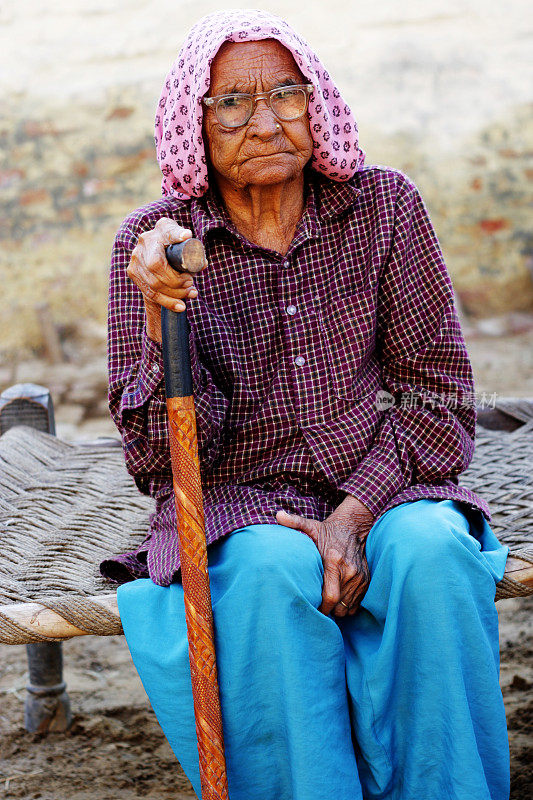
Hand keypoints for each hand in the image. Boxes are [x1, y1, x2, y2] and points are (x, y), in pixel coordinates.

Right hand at [127, 217, 205, 342]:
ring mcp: (136, 257)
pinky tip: (180, 306)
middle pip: (156, 265)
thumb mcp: (188, 246)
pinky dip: (167, 302)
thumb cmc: (179, 250)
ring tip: (190, 294)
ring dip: (175, 293)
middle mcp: (146, 240)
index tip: (186, 236)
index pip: (169, 232)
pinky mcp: (133, 272)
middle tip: (190, 283)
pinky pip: (150, 292)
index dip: (176, 235)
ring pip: (154, 283)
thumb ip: (196, 254)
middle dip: (176, 280)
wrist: (160, 255)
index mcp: (163, 229)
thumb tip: (202, 264)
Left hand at [276, 495, 373, 616]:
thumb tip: (278, 515)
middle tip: (316, 608)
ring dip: (337, 609)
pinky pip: (357, 603)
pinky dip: (347, 605)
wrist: (353, 527)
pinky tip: (337, 597)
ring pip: (348, 607)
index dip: (321, 608)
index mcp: (334, 561)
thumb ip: (293, 522)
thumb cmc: (327, 531)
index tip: (311, 608)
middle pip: (339, 606)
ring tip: (326, 602)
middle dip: (328, 611)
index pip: (329, 596)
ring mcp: (359, 578)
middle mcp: (349, 572)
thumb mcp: (310, 526)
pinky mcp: (366, 581)